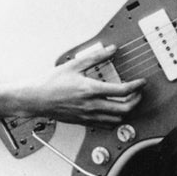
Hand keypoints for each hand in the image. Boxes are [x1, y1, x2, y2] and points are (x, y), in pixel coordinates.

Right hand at [30, 44, 144, 126]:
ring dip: (127, 111)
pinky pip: (105, 125)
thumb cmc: (51, 83)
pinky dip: (114, 120)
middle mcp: (91, 105)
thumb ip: (95, 57)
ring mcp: (88, 116)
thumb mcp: (74, 65)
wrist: (36, 99)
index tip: (141, 82)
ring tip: (129, 102)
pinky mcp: (83, 122)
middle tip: (139, 93)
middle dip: (136, 101)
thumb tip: (110, 50)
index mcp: (90, 90)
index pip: (122, 91)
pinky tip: (114, 112)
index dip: (136, 86)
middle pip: (124, 109)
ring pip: (116, 120)